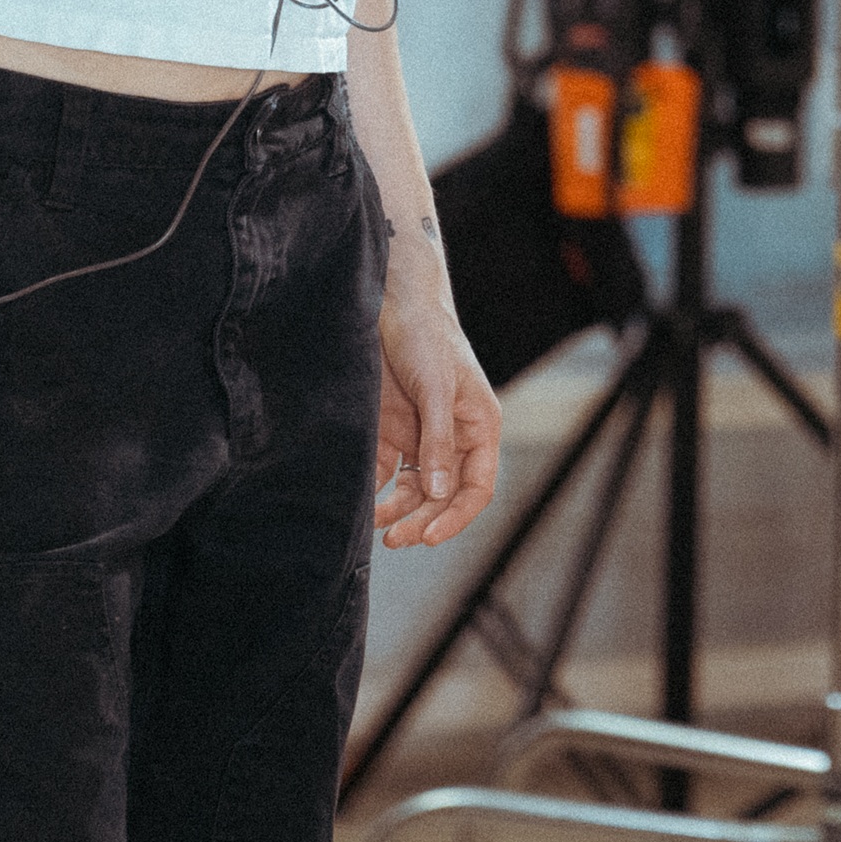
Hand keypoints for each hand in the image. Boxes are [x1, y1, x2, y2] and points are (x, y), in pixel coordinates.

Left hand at [371, 251, 500, 548]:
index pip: (476, 486)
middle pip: (443, 494)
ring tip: (377, 526)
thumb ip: (438, 440)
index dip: (456, 515)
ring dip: (398, 510)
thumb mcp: (436, 387)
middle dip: (422, 519)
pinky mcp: (392, 430)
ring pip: (414, 488)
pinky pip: (387, 472)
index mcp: (478, 427)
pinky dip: (376, 490)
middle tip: (396, 540)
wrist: (390, 301)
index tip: (429, 535)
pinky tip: (362, 500)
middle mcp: (452, 437)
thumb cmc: (427, 336)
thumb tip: (440, 492)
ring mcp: (421, 434)